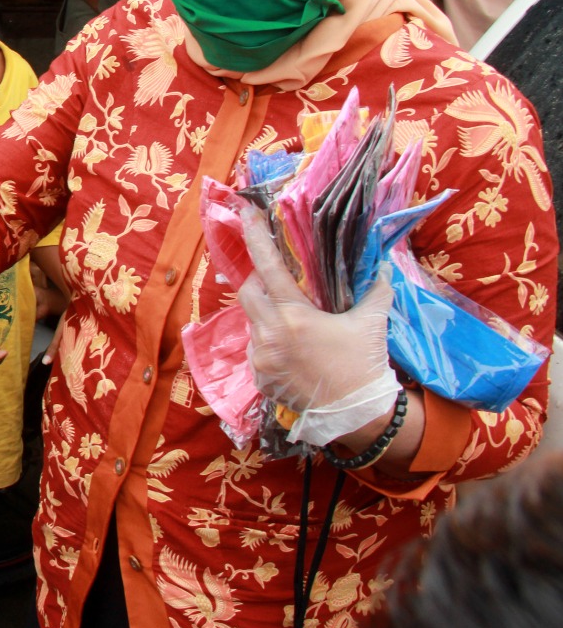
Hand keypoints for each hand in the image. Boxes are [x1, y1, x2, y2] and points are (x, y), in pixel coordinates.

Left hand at [237, 206, 400, 446]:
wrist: (358, 415)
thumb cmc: (364, 365)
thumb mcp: (371, 322)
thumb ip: (375, 290)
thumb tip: (383, 265)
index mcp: (293, 315)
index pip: (266, 266)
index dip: (255, 236)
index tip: (245, 212)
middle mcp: (269, 335)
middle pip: (248, 292)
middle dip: (259, 281)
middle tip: (280, 281)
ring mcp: (261, 358)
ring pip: (252, 321)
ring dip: (266, 314)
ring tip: (294, 321)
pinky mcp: (260, 378)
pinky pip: (256, 349)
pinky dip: (269, 342)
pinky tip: (293, 349)